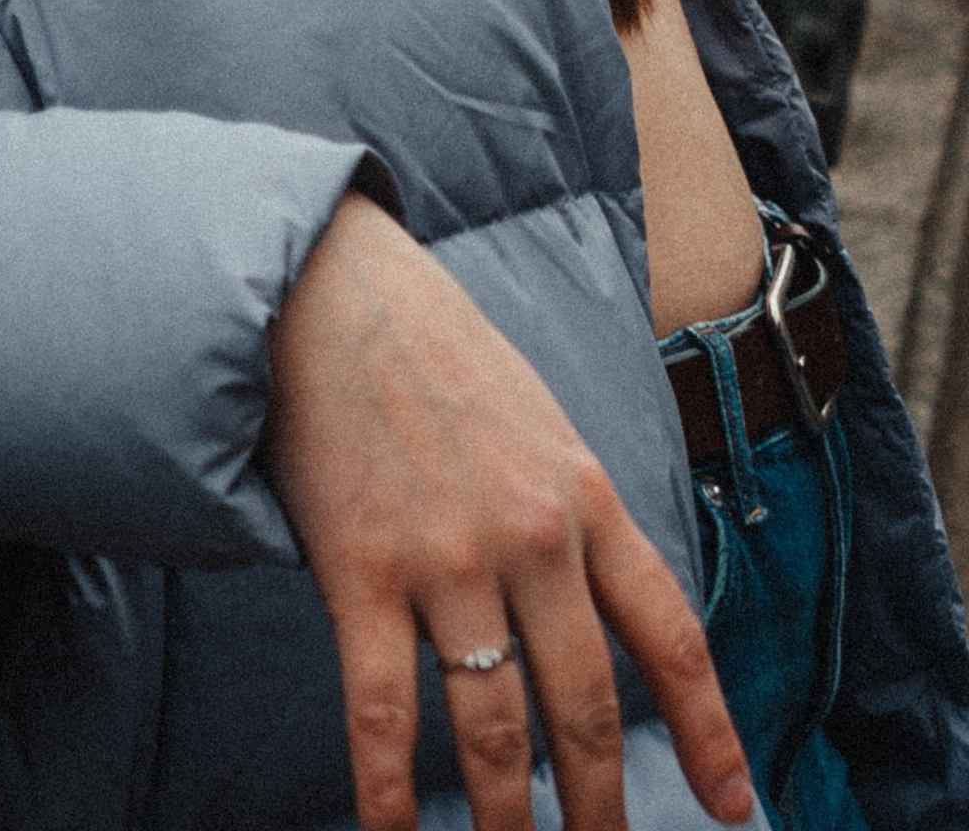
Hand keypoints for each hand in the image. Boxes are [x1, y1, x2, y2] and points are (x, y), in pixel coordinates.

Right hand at [267, 195, 750, 830]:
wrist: (328, 284)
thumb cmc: (433, 352)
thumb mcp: (537, 421)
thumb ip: (570, 514)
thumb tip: (590, 616)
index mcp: (584, 496)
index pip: (670, 635)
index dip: (711, 732)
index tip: (733, 807)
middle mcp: (531, 536)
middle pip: (586, 706)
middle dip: (602, 806)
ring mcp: (445, 558)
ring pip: (494, 729)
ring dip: (508, 819)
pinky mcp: (361, 568)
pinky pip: (383, 709)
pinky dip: (389, 791)